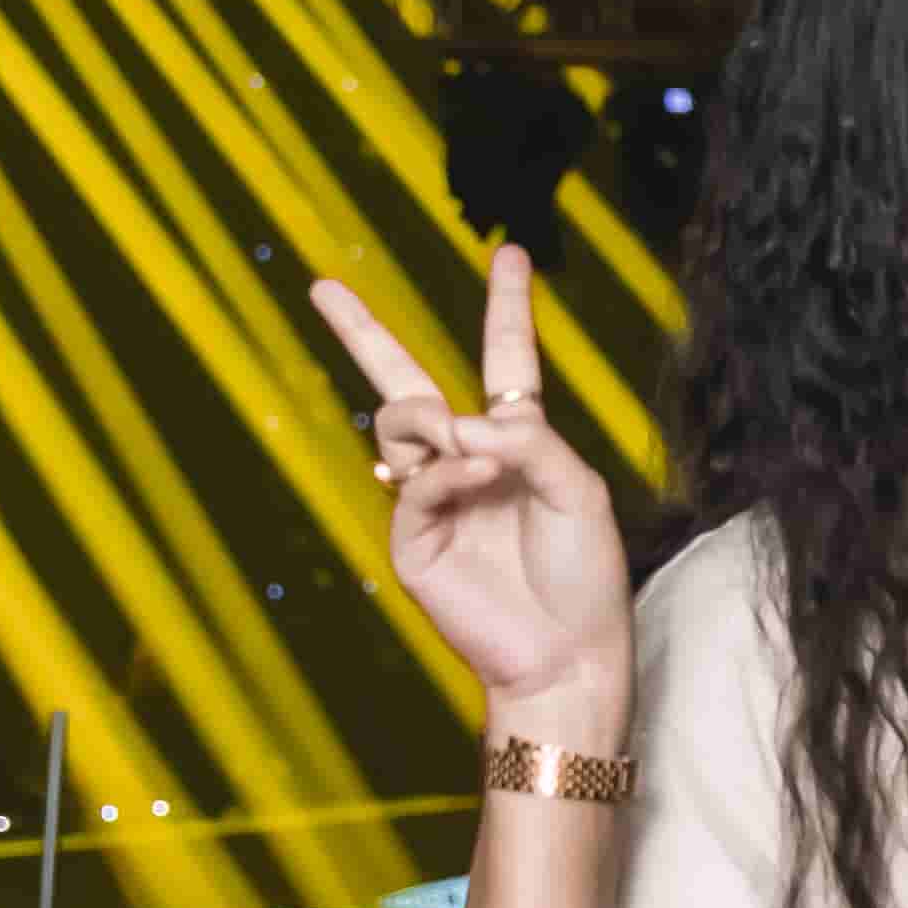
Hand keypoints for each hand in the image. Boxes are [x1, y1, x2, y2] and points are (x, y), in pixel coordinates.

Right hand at [307, 241, 630, 726]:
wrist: (568, 652)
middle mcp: (468, 460)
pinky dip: (445, 469)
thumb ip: (528, 438)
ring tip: (472, 450)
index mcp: (518, 441)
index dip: (507, 307)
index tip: (508, 254)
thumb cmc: (586, 574)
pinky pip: (414, 478)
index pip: (506, 360)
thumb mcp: (578, 489)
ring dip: (431, 419)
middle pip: (406, 381)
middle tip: (321, 287)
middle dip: (360, 332)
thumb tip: (458, 419)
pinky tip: (475, 474)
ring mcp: (433, 496)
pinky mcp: (411, 536)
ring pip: (400, 420)